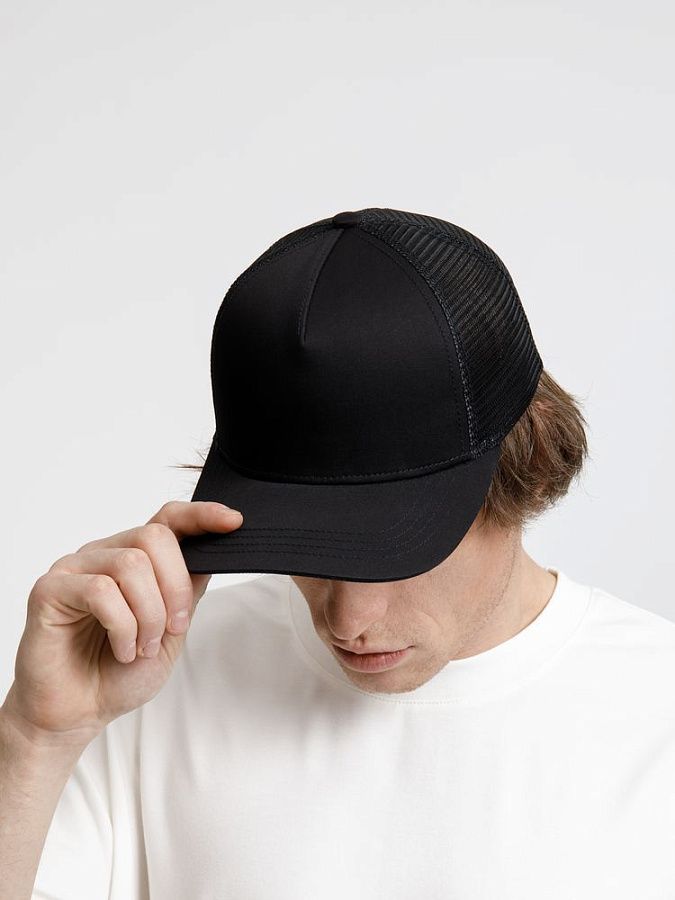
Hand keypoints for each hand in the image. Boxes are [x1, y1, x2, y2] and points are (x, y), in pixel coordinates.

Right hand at [2, 501, 241, 748]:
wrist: (77, 714)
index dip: (202, 515)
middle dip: (176, 588)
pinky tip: (121, 650)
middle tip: (173, 629)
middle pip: (154, 537)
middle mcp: (103, 554)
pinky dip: (122, 627)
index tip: (233, 522)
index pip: (169, 518)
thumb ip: (188, 591)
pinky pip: (100, 590)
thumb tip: (212, 553)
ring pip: (130, 564)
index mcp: (133, 558)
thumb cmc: (117, 673)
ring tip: (143, 647)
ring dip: (149, 615)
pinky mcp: (49, 589)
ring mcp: (74, 568)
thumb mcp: (171, 631)